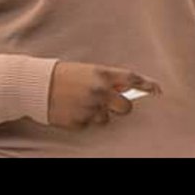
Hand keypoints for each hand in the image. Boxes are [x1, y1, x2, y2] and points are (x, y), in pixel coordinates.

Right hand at [47, 61, 161, 129]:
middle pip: (126, 107)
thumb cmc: (62, 74)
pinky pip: (90, 124)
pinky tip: (72, 109)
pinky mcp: (80, 121)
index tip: (158, 90)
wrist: (36, 85)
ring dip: (99, 113)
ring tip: (81, 103)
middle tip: (111, 103)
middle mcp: (99, 91)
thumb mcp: (86, 70)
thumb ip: (106, 79)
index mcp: (101, 73)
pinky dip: (84, 119)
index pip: (131, 79)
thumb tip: (123, 89)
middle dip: (121, 107)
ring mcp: (90, 107)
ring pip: (107, 118)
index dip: (147, 84)